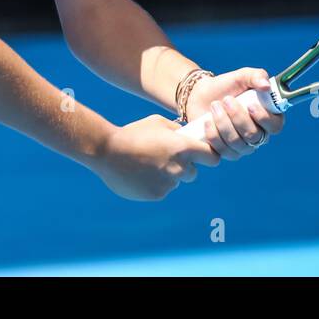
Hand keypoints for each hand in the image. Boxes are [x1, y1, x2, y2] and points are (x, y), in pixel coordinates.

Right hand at [92, 115, 219, 200]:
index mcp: (182, 148)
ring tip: (146, 165)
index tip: (203, 155)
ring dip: (167, 176)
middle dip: (184, 167)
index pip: (212, 158)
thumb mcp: (157, 122)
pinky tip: (138, 173)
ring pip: (174, 182)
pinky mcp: (156, 195)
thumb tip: (187, 136)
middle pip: (193, 173)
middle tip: (166, 159)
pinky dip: (153, 184)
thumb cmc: (132, 133)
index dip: (208, 156)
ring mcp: (168, 184)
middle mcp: (179, 168)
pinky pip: (161, 190)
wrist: (106, 151)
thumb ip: (176, 131)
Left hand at [184, 68, 284, 158]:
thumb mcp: (242, 76)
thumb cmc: (227, 86)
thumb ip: (256, 76)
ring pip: (237, 143)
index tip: (250, 106)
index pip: (275, 126)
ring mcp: (242, 147)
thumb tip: (266, 86)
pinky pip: (222, 151)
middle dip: (237, 117)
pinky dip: (213, 135)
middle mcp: (257, 135)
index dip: (264, 119)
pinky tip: (207, 121)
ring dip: (223, 123)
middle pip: (253, 136)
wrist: (203, 95)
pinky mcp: (225, 152)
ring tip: (214, 106)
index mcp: (268, 117)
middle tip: (225, 100)